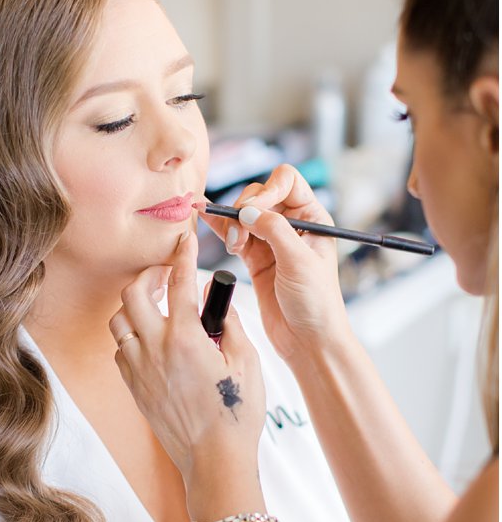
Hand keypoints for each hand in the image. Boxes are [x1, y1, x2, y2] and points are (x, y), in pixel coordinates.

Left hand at [110, 228, 265, 498]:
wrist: (213, 459)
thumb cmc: (236, 413)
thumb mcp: (247, 362)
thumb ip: (230, 323)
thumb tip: (217, 298)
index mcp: (185, 339)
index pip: (178, 282)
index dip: (181, 254)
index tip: (183, 238)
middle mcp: (154, 349)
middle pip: (133, 294)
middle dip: (148, 276)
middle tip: (164, 275)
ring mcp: (138, 368)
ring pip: (119, 321)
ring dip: (134, 307)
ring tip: (156, 306)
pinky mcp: (132, 386)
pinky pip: (120, 349)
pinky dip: (131, 337)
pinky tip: (151, 339)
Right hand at [200, 163, 350, 361]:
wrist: (306, 339)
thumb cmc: (316, 303)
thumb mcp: (299, 262)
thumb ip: (274, 231)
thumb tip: (249, 210)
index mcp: (313, 219)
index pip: (286, 182)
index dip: (267, 190)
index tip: (255, 211)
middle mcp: (293, 225)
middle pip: (259, 196)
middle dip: (244, 212)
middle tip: (241, 237)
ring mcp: (271, 241)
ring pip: (242, 215)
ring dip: (231, 225)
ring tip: (234, 248)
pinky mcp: (254, 257)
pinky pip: (232, 234)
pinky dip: (219, 227)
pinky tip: (205, 218)